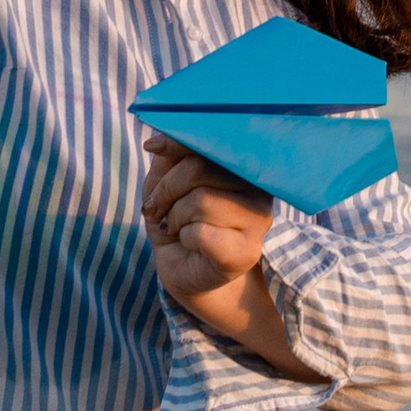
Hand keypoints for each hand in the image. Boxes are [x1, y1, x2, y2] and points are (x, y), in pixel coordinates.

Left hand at [138, 134, 329, 382]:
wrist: (186, 273)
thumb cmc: (177, 222)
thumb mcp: (166, 183)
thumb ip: (169, 157)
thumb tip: (160, 139)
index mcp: (242, 166)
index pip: (215, 138)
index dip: (180, 139)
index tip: (153, 147)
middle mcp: (257, 188)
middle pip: (201, 167)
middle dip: (166, 188)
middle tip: (158, 208)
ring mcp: (257, 221)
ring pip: (201, 200)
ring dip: (174, 217)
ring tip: (177, 229)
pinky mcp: (246, 252)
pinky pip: (201, 232)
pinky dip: (184, 239)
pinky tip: (190, 246)